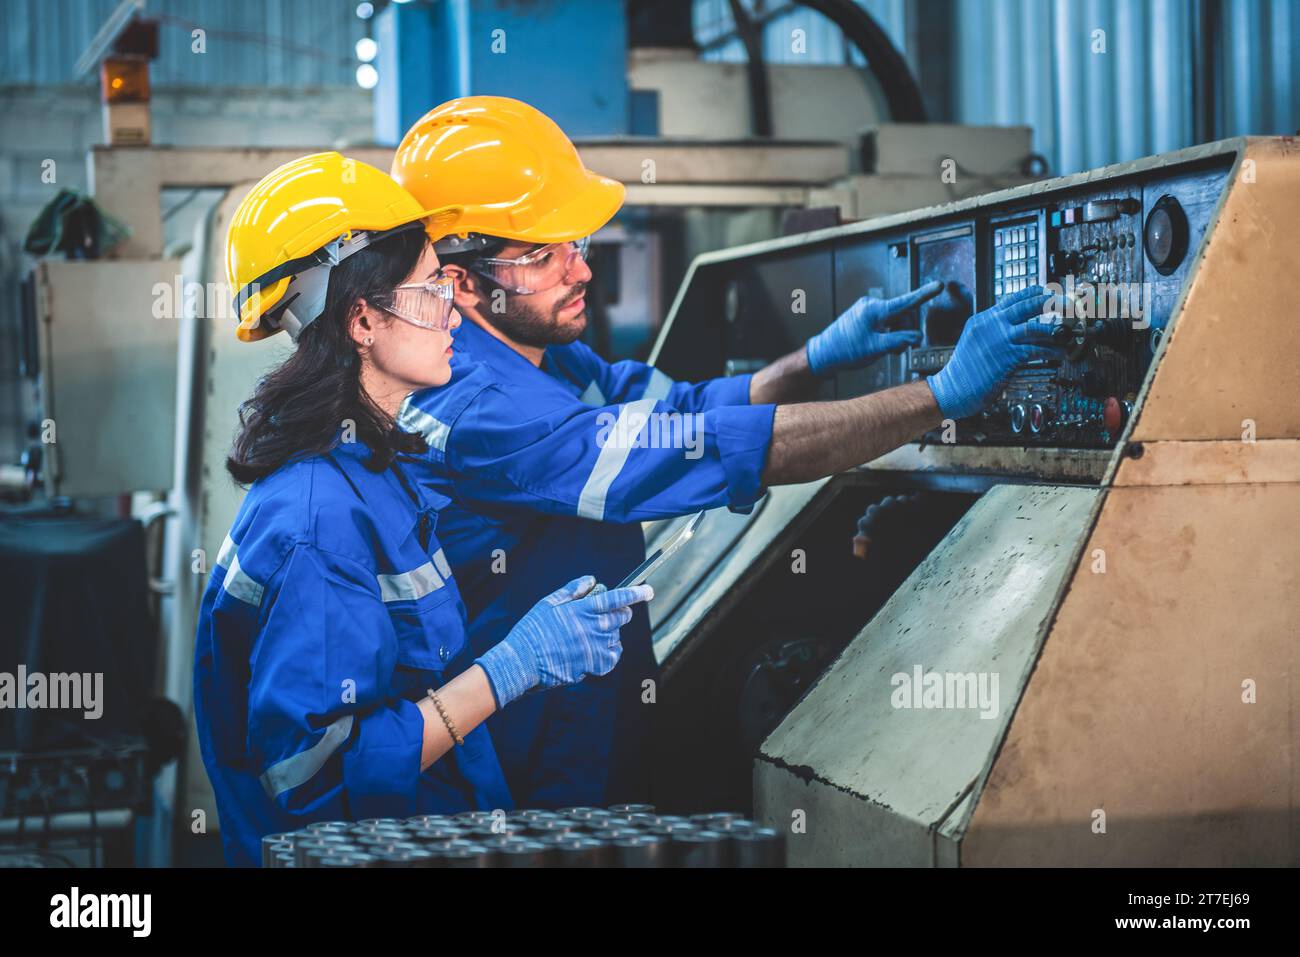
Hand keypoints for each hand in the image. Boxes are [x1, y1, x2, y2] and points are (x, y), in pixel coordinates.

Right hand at [475, 576, 653, 707]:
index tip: (648, 590)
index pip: (615, 598)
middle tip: (618, 612)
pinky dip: (610, 653)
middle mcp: (590, 628)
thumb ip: (572, 590)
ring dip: (612, 633)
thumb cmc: (532, 630)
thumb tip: (592, 580)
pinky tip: (600, 649)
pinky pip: (611, 658)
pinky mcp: (590, 666)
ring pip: (616, 637)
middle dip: (624, 612)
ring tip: (594, 634)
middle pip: (620, 618)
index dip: (634, 593)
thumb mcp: (548, 603)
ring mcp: (592, 648)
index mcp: (581, 610)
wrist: (521, 661)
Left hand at [805, 280, 942, 375]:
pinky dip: (887, 334)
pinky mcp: (864, 316)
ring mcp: (867, 310)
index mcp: (875, 310)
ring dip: (895, 335)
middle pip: (902, 315)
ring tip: (883, 349)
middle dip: (903, 332)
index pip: (906, 302)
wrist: (823, 354)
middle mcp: (871, 305)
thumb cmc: (846, 350)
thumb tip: (916, 336)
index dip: (924, 295)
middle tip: (894, 350)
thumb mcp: (876, 349)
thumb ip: (899, 341)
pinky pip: (885, 322)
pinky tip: (878, 345)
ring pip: (894, 321)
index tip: (939, 286)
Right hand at [926, 285, 1064, 419]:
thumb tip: (1018, 328)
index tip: (1048, 292)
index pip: (1012, 298)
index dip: (1033, 293)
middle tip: (1064, 302)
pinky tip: (1060, 353)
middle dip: (1049, 301)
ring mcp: (999, 341)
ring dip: (1054, 329)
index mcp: (983, 319)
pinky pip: (1035, 350)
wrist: (952, 389)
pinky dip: (1051, 351)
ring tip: (1066, 331)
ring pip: (1034, 327)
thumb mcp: (975, 341)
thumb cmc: (965, 371)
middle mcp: (991, 325)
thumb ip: (993, 332)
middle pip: (1025, 305)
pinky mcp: (1006, 358)